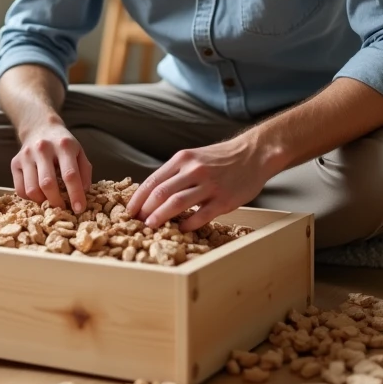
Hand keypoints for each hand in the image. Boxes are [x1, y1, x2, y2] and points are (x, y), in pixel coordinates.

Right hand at [11, 123, 92, 212]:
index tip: (79, 209)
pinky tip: (39, 194)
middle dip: (57, 202)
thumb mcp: (79, 152)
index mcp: (63, 145)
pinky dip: (30, 198)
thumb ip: (84, 171)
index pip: (70, 174)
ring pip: (31, 189)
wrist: (40, 127)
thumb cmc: (63, 145)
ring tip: (51, 201)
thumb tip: (83, 192)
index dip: (75, 194)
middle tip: (63, 209)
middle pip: (47, 184)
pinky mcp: (15, 162)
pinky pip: (20, 189)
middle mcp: (43, 149)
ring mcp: (26, 155)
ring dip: (43, 202)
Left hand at [127, 137, 269, 231]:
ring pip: (177, 203)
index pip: (152, 181)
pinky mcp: (224, 200)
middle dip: (145, 210)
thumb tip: (151, 194)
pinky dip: (187, 224)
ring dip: (160, 217)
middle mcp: (194, 170)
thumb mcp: (194, 157)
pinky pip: (201, 215)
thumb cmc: (221, 158)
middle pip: (160, 193)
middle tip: (136, 223)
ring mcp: (209, 185)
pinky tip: (181, 229)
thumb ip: (175, 173)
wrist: (254, 154)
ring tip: (150, 226)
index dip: (137, 199)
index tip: (128, 212)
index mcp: (182, 159)